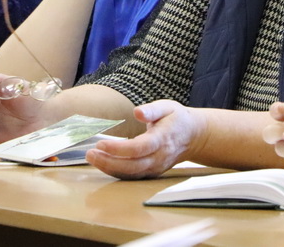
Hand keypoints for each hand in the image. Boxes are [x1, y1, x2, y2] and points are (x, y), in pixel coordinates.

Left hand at [86, 100, 207, 179]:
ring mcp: (156, 167)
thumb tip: (137, 112)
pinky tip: (102, 163)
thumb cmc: (176, 119)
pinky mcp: (152, 172)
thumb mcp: (167, 107)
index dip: (118, 149)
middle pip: (132, 165)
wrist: (193, 136)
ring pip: (131, 174)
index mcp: (162, 139)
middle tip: (90, 154)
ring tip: (92, 158)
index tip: (100, 144)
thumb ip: (152, 109)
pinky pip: (132, 176)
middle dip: (109, 162)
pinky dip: (116, 172)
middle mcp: (159, 157)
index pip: (138, 148)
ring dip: (109, 168)